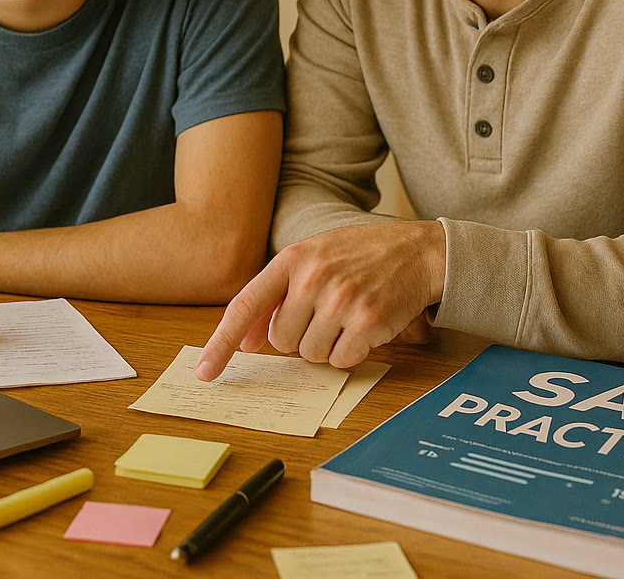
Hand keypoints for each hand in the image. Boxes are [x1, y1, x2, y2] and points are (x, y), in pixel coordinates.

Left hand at [194, 219, 445, 379]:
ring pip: (311, 354)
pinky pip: (341, 361)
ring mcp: (342, 300)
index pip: (246, 305)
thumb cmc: (361, 256)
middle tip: (325, 314)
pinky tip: (364, 326)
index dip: (221, 342)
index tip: (205, 371)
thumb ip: (277, 294)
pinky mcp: (368, 321)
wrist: (418, 251)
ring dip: (327, 345)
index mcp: (293, 258)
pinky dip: (351, 352)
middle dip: (300, 337)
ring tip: (347, 316)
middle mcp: (314, 278)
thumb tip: (246, 341)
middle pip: (282, 341)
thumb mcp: (314, 258)